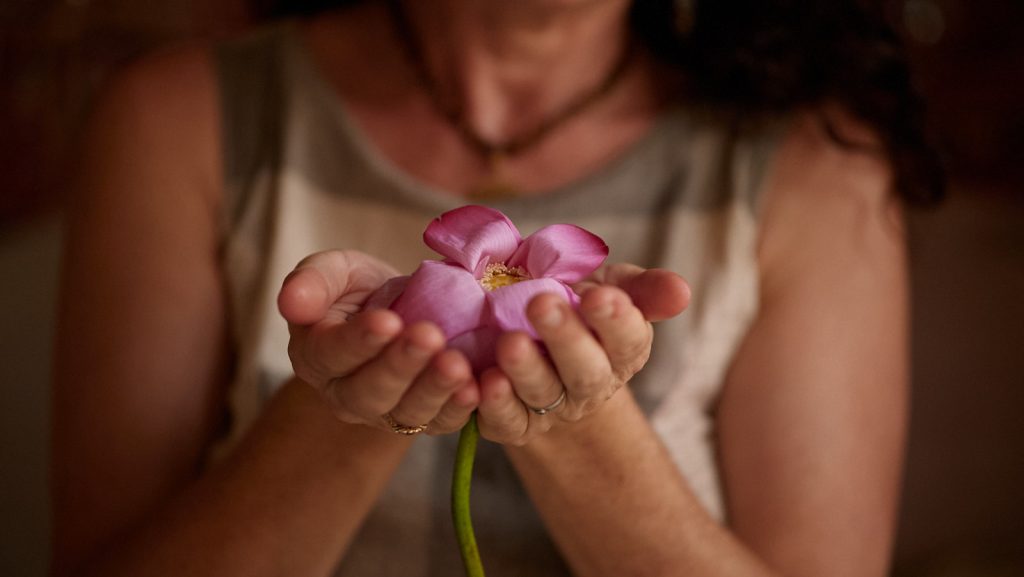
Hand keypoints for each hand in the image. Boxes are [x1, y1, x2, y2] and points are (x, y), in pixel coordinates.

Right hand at [278, 250, 478, 435]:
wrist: (404, 309)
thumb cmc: (362, 290)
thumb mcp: (337, 272)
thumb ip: (313, 281)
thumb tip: (291, 300)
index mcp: (316, 357)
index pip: (332, 354)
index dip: (359, 341)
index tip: (387, 321)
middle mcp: (347, 396)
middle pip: (369, 392)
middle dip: (400, 365)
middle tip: (428, 336)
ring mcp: (387, 414)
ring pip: (407, 412)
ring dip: (434, 389)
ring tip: (457, 365)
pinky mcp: (426, 420)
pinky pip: (441, 423)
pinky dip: (459, 409)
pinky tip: (475, 389)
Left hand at [475, 263, 689, 444]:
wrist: (531, 336)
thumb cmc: (575, 304)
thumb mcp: (610, 287)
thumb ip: (643, 288)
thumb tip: (681, 291)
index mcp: (622, 351)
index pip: (628, 341)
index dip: (615, 321)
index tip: (598, 296)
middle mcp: (590, 385)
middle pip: (586, 371)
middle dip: (566, 339)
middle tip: (542, 302)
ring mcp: (552, 408)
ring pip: (543, 394)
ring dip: (527, 370)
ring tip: (509, 342)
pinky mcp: (513, 424)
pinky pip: (506, 422)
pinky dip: (495, 405)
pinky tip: (485, 381)